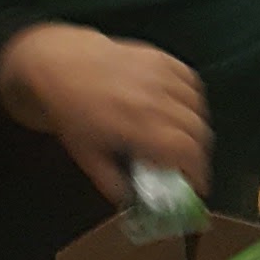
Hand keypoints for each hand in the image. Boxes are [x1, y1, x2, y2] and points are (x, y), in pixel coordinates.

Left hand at [0, 22, 211, 206]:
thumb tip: (135, 203)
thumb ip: (113, 183)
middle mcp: (154, 98)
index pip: (184, 150)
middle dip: (198, 153)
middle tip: (189, 166)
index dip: (197, 171)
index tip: (198, 185)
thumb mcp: (86, 156)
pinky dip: (192, 98)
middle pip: (197, 130)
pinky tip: (180, 108)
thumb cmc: (71, 112)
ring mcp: (159, 73)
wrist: (61, 65)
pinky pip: (190, 79)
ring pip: (197, 105)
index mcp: (136, 126)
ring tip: (183, 138)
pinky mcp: (160, 56)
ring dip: (196, 126)